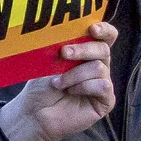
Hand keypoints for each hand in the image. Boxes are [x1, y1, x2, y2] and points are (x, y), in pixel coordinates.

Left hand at [0, 25, 117, 140]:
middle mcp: (98, 66)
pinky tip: (71, 92)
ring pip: (99, 67)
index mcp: (87, 53)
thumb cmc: (40, 86)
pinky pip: (103, 86)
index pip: (106, 37)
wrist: (34, 112)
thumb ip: (64, 48)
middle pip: (103, 49)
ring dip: (75, 74)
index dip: (104, 30)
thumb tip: (71, 38)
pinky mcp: (105, 101)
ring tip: (59, 83)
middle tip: (63, 54)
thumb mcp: (50, 62)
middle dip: (82, 49)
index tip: (92, 28)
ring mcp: (102, 83)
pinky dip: (83, 87)